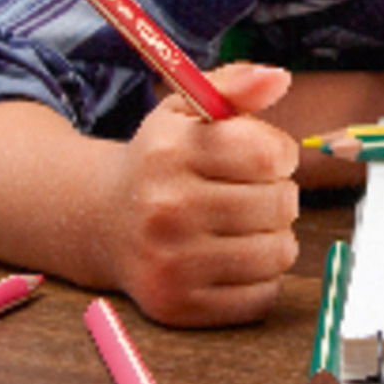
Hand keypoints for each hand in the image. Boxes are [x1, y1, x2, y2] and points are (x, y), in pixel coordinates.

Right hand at [106, 63, 300, 326]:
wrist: (102, 221)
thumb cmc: (164, 160)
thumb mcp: (188, 110)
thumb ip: (236, 85)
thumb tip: (279, 77)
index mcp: (169, 151)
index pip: (270, 154)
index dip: (281, 154)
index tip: (263, 158)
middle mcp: (164, 208)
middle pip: (281, 204)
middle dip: (278, 195)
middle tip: (250, 194)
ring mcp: (168, 263)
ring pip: (279, 253)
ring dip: (274, 238)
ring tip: (243, 226)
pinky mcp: (177, 306)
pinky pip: (263, 296)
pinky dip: (260, 279)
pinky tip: (232, 259)